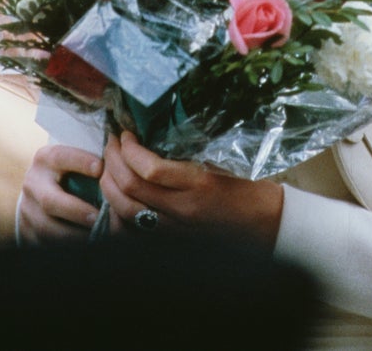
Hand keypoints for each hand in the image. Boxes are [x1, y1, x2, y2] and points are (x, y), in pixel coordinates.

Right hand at [18, 143, 103, 243]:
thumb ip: (89, 162)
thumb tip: (117, 167)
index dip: (81, 162)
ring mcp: (28, 209)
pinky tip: (89, 243)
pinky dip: (70, 244)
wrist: (36, 191)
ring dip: (75, 235)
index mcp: (45, 158)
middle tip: (98, 217)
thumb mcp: (71, 160)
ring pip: (48, 228)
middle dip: (77, 211)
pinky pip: (47, 242)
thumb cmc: (66, 170)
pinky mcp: (28, 231)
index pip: (61, 157)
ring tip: (99, 235)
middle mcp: (34, 183)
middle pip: (51, 201)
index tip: (101, 168)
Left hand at [100, 131, 283, 245]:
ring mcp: (173, 229)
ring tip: (109, 163)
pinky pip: (130, 228)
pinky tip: (115, 193)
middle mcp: (181, 210)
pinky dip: (115, 210)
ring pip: (124, 210)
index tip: (126, 133)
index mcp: (198, 184)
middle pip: (129, 188)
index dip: (129, 149)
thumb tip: (149, 132)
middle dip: (112, 160)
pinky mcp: (169, 240)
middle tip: (112, 141)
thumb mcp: (219, 160)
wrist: (263, 225)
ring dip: (108, 183)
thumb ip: (185, 153)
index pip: (150, 169)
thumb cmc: (245, 186)